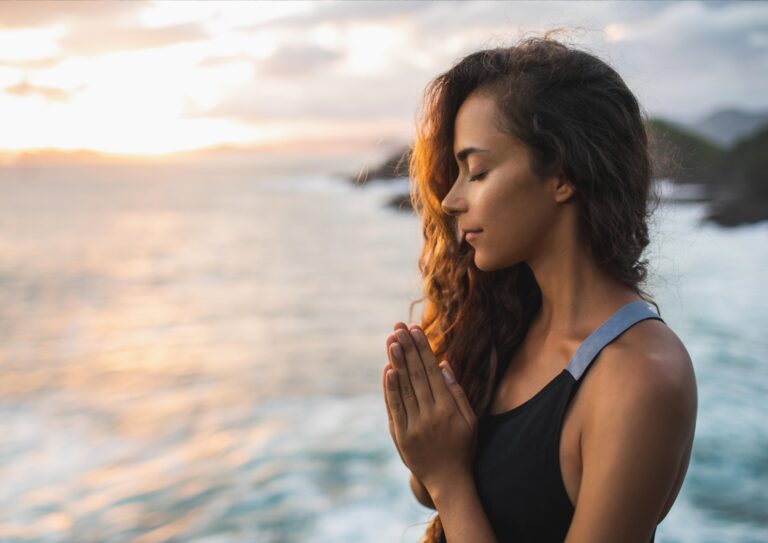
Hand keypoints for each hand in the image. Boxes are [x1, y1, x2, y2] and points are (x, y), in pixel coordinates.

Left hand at [382, 321, 477, 493]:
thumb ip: (456, 392)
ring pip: (404, 388)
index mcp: (449, 409)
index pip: (433, 372)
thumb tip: (444, 364)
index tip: (416, 330)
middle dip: (408, 349)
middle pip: (417, 376)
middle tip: (399, 327)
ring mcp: (414, 426)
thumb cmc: (462, 447)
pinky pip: (395, 407)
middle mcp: (431, 415)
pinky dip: (390, 388)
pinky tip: (388, 370)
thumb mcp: (469, 420)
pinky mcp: (401, 436)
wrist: (447, 481)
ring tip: (391, 341)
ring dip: (397, 362)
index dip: (423, 349)